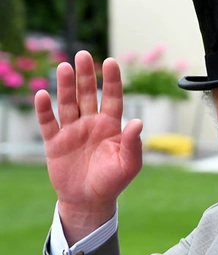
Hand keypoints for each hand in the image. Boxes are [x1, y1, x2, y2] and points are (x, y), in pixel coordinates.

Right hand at [35, 50, 142, 244]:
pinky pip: (48, 122)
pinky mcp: (54, 142)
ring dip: (65, 86)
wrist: (89, 200)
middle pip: (88, 94)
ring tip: (64, 67)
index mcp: (111, 126)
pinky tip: (43, 94)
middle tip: (83, 54)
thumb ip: (133, 143)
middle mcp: (91, 123)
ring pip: (68, 103)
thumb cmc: (113, 181)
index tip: (110, 62)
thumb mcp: (129, 164)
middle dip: (86, 75)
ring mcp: (72, 131)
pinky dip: (44, 110)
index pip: (113, 98)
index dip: (111, 80)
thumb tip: (138, 122)